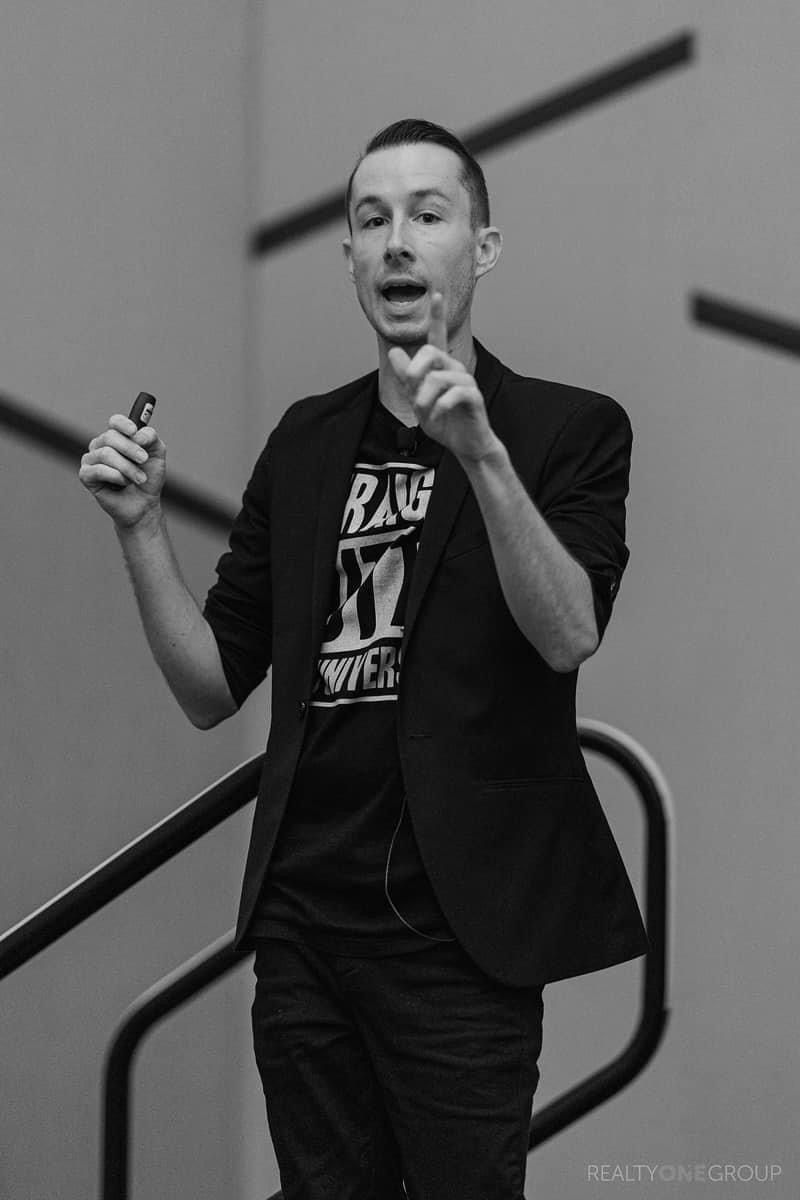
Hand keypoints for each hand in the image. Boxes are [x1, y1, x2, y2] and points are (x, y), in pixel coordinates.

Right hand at [79, 413, 165, 528]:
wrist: (144, 504)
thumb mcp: (157, 454)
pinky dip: (116, 476)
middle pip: (110, 436)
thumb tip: (137, 433)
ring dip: (128, 468)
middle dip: (131, 449)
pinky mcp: (86, 476)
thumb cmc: (148, 478)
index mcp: (117, 437)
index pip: (115, 422)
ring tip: (139, 479)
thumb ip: (151, 438)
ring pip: (106, 454)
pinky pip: (98, 470)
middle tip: (144, 460)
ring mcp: (91, 460)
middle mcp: (101, 445)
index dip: (123, 424)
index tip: (134, 431)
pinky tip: (123, 483)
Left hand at [386, 293, 498, 462]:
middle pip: (430, 352)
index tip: (436, 293)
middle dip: (414, 372)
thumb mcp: (418, 400)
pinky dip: (438, 409)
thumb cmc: (444, 422)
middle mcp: (455, 368)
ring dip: (424, 399)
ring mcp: (466, 381)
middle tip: (412, 394)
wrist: (465, 445)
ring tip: (425, 413)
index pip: (438, 337)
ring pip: (438, 377)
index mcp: (441, 367)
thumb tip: (393, 352)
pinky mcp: (474, 397)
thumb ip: (406, 378)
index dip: (438, 316)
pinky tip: (436, 418)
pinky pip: (451, 395)